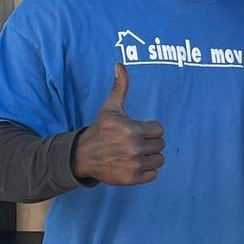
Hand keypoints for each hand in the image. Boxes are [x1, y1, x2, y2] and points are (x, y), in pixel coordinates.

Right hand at [70, 65, 164, 185]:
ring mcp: (134, 165)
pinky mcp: (132, 179)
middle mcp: (134, 149)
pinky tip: (134, 164)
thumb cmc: (100, 129)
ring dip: (150, 157)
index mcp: (132, 130)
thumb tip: (120, 64)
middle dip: (150, 142)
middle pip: (160, 145)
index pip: (159, 130)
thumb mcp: (110, 107)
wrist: (83, 156)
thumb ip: (120, 86)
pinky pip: (153, 175)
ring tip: (135, 153)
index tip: (137, 130)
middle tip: (135, 142)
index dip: (149, 129)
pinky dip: (146, 171)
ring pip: (159, 160)